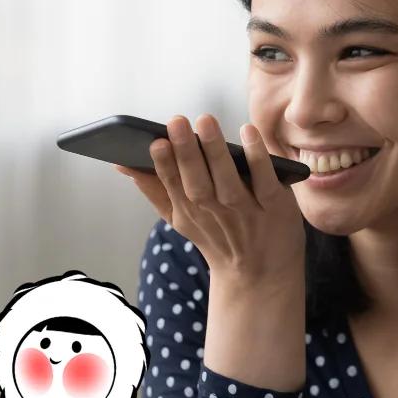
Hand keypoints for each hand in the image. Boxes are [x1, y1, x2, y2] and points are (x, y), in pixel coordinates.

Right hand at [115, 114, 304, 282]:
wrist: (260, 275)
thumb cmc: (218, 235)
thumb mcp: (182, 219)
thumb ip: (154, 190)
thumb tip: (121, 164)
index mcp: (189, 213)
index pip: (173, 186)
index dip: (164, 165)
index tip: (155, 142)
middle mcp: (215, 213)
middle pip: (197, 183)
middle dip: (186, 153)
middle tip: (176, 122)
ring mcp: (246, 212)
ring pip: (228, 181)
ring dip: (215, 151)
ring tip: (205, 121)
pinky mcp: (275, 208)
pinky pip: (265, 181)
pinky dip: (256, 158)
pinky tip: (248, 133)